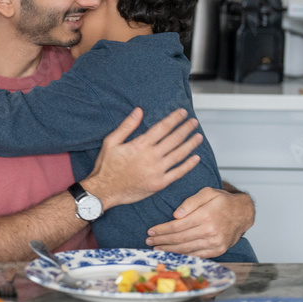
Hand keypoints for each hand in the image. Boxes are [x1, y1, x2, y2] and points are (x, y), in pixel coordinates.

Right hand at [83, 107, 201, 209]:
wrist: (104, 191)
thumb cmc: (106, 167)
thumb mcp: (111, 142)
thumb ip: (126, 126)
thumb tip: (139, 111)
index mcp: (140, 145)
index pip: (162, 128)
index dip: (174, 119)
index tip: (182, 113)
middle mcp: (151, 157)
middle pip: (174, 139)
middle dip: (185, 128)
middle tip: (193, 122)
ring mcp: (157, 171)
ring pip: (179, 155)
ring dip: (190, 144)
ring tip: (198, 136)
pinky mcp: (159, 184)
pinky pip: (178, 173)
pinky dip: (188, 165)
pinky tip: (195, 158)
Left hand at [146, 186, 254, 257]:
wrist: (243, 213)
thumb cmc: (223, 201)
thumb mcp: (207, 192)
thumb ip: (191, 202)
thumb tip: (176, 214)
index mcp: (206, 216)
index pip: (177, 226)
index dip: (162, 230)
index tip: (151, 231)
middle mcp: (211, 231)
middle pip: (179, 239)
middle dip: (162, 241)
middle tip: (149, 241)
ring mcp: (215, 243)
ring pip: (187, 249)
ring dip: (169, 250)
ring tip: (157, 249)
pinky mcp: (218, 250)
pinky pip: (197, 255)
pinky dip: (183, 255)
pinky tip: (173, 254)